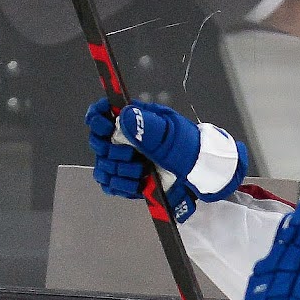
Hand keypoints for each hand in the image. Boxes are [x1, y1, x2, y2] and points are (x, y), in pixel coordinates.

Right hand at [86, 99, 246, 222]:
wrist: (203, 174)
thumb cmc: (190, 148)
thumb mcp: (172, 134)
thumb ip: (147, 127)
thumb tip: (123, 117)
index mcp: (134, 120)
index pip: (103, 112)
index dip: (97, 118)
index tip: (105, 127)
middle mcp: (126, 139)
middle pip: (99, 143)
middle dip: (112, 151)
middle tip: (132, 156)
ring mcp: (127, 160)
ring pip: (104, 166)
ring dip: (119, 171)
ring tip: (140, 172)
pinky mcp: (130, 181)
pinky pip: (111, 185)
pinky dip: (121, 186)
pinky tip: (137, 184)